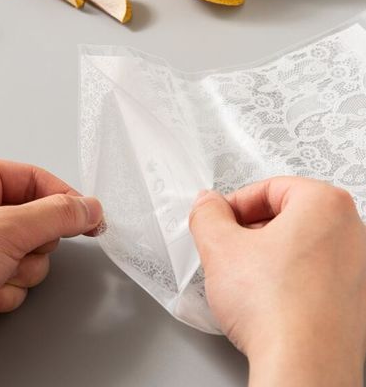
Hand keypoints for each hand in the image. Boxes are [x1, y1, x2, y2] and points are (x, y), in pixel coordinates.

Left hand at [0, 160, 102, 324]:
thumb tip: (90, 207)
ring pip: (31, 256)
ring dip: (18, 272)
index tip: (91, 217)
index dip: (67, 199)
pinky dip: (4, 290)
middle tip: (15, 250)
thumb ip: (56, 215)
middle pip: (40, 223)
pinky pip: (16, 279)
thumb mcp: (6, 230)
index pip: (38, 180)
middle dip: (33, 247)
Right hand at [190, 177, 365, 386]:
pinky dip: (280, 273)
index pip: (269, 188)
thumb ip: (207, 215)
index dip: (235, 203)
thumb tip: (206, 205)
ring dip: (260, 252)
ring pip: (293, 243)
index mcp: (326, 205)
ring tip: (239, 274)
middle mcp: (349, 231)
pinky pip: (306, 269)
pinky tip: (261, 294)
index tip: (218, 218)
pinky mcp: (349, 296)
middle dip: (246, 229)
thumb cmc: (278, 309)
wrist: (304, 369)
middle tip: (224, 245)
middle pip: (283, 214)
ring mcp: (354, 265)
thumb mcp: (220, 247)